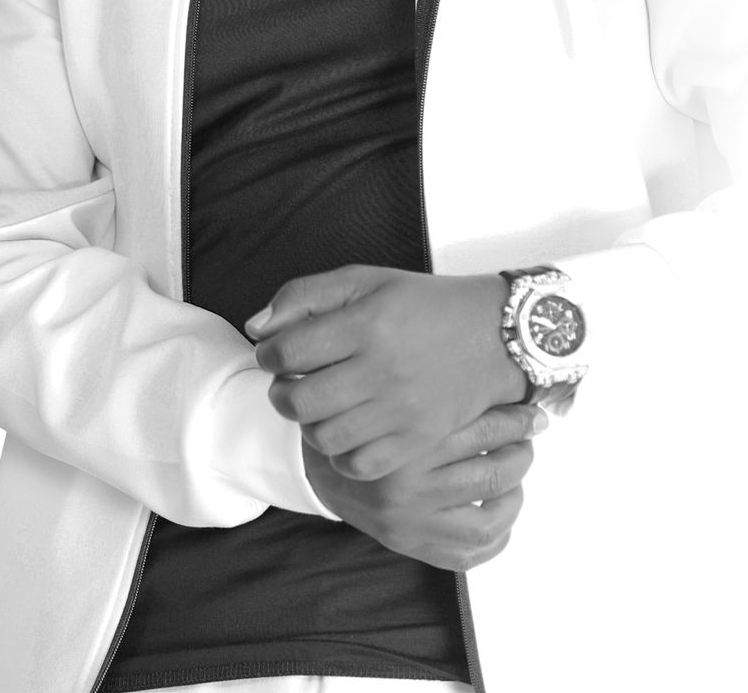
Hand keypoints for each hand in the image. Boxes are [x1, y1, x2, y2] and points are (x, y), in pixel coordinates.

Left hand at [246, 264, 525, 477]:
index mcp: (367, 323)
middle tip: (291, 382)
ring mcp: (401, 410)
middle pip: (298, 400)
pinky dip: (340, 453)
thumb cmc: (421, 304)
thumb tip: (256, 328)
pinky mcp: (416, 440)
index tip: (275, 352)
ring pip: (322, 437)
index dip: (268, 354)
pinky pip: (357, 465)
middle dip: (281, 392)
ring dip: (308, 424)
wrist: (491, 335)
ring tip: (319, 405)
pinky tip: (346, 430)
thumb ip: (305, 295)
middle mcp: (382, 368)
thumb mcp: (364, 281)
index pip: (288, 350)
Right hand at [302, 402, 545, 571]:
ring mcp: (410, 522)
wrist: (320, 462)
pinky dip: (495, 538)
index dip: (518, 421)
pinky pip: (466, 555)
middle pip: (492, 474)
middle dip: (521, 454)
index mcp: (405, 439)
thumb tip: (507, 379)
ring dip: (514, 495)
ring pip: (486, 520)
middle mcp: (407, 485)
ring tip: (516, 472)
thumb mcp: (396, 393)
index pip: (483, 431)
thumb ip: (442, 387)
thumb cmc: (367, 418)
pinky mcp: (410, 545)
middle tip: (529, 438)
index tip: (535, 413)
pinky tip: (501, 512)